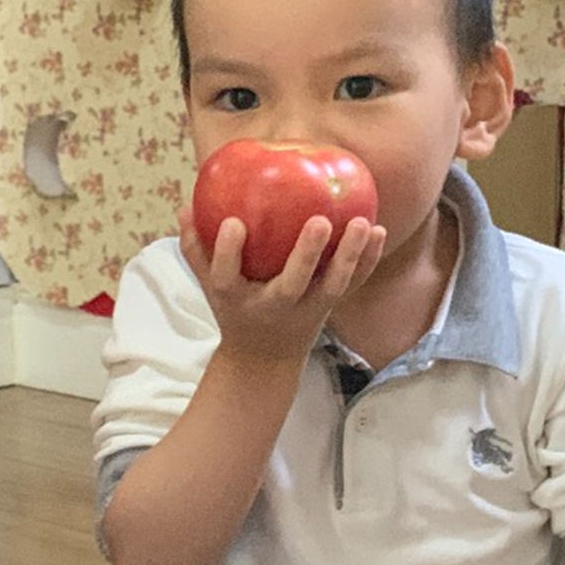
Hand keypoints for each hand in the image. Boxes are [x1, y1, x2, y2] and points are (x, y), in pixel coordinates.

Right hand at [177, 205, 384, 366]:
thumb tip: (186, 206)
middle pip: (291, 284)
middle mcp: (273, 306)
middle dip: (305, 255)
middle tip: (319, 221)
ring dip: (350, 256)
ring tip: (364, 224)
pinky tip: (378, 230)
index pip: (226, 276)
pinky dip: (367, 260)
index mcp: (236, 299)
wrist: (264, 358)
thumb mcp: (208, 285)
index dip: (228, 251)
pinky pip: (353, 284)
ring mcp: (306, 309)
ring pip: (333, 285)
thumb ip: (196, 248)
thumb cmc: (234, 309)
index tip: (234, 223)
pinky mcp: (329, 307)